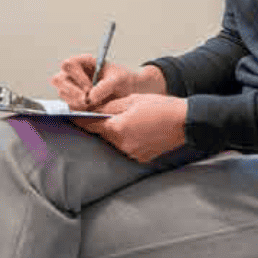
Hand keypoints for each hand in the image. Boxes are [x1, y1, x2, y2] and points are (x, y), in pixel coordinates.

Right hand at [51, 57, 165, 110]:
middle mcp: (74, 74)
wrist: (131, 92)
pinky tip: (89, 112)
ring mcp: (73, 88)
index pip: (68, 65)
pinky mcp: (75, 102)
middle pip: (59, 80)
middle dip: (72, 92)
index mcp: (83, 62)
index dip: (76, 76)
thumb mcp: (118, 79)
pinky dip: (77, 110)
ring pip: (62, 94)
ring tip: (91, 107)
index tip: (89, 87)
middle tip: (86, 101)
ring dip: (74, 102)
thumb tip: (91, 98)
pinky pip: (69, 106)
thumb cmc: (124, 79)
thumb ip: (105, 86)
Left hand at [73, 94, 187, 162]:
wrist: (187, 122)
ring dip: (115, 130)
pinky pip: (127, 146)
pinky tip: (137, 128)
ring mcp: (133, 153)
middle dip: (101, 123)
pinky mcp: (142, 157)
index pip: (91, 125)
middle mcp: (124, 145)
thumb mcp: (132, 100)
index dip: (79, 119)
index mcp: (119, 128)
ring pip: (115, 140)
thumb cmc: (162, 107)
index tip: (69, 114)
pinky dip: (127, 137)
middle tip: (99, 111)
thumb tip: (92, 107)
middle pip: (103, 133)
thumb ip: (109, 105)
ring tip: (127, 118)